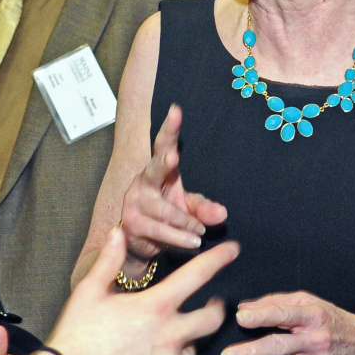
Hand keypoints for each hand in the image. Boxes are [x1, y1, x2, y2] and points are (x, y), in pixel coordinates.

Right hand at [41, 226, 238, 354]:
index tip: (233, 250)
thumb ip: (109, 261)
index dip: (218, 260)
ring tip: (160, 339)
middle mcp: (171, 335)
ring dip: (182, 340)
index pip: (197, 276)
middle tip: (213, 304)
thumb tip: (118, 233)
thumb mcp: (89, 292)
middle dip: (217, 309)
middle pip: (212, 320)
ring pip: (189, 349)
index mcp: (155, 307)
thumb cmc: (77, 335)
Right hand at [119, 104, 226, 262]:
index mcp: (158, 170)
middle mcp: (143, 181)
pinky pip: (161, 230)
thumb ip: (204, 209)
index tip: (176, 110)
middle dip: (163, 163)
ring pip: (166, 211)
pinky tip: (192, 241)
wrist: (141, 244)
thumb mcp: (188, 209)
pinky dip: (180, 237)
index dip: (170, 129)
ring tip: (199, 232)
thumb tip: (222, 214)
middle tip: (172, 157)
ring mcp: (134, 202)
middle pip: (154, 169)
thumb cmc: (167, 217)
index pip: (163, 146)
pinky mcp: (132, 223)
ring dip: (187, 223)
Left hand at [221, 291, 354, 354]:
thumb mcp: (307, 302)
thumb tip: (243, 308)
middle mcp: (316, 340)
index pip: (284, 314)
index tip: (240, 318)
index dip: (262, 316)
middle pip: (279, 346)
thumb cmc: (328, 318)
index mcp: (312, 316)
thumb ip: (275, 303)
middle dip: (251, 352)